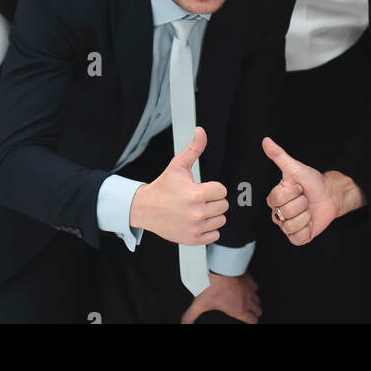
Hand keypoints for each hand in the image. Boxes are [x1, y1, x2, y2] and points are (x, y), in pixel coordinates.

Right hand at [130, 127, 228, 244]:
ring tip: (197, 209)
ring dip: (212, 215)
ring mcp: (195, 228)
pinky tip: (197, 221)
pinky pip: (214, 235)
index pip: (222, 190)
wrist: (146, 209)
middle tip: (199, 199)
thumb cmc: (164, 187)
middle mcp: (197, 213)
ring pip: (221, 220)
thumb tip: (201, 131)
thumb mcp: (178, 165)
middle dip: (213, 201)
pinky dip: (208, 229)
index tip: (202, 188)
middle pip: (223, 206)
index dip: (213, 187)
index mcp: (196, 194)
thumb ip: (194, 148)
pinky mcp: (193, 239)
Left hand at [180, 272, 261, 323]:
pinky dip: (252, 288)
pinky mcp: (249, 278)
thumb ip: (191, 315)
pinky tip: (245, 287)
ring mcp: (249, 289)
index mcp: (239, 309)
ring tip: (248, 301)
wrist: (220, 266)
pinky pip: (255, 286)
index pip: (253, 321)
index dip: (251, 322)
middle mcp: (247, 300)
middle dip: (254, 312)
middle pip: (258, 310)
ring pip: (258, 299)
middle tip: (249, 313)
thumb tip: (185, 323)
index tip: (248, 322)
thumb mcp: (200, 303)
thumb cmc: (213, 284)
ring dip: (254, 301)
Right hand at [262, 137, 338, 245]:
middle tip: (306, 198)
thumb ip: (279, 156)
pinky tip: (309, 221)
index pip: (277, 199)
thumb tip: (266, 141)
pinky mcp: (297, 237)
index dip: (292, 193)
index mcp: (275, 198)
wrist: (330, 195)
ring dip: (305, 216)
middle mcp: (278, 213)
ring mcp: (287, 226)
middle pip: (285, 213)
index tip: (299, 187)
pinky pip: (296, 238)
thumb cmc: (312, 182)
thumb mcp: (296, 168)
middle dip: (301, 203)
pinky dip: (306, 229)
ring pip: (290, 226)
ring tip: (308, 210)